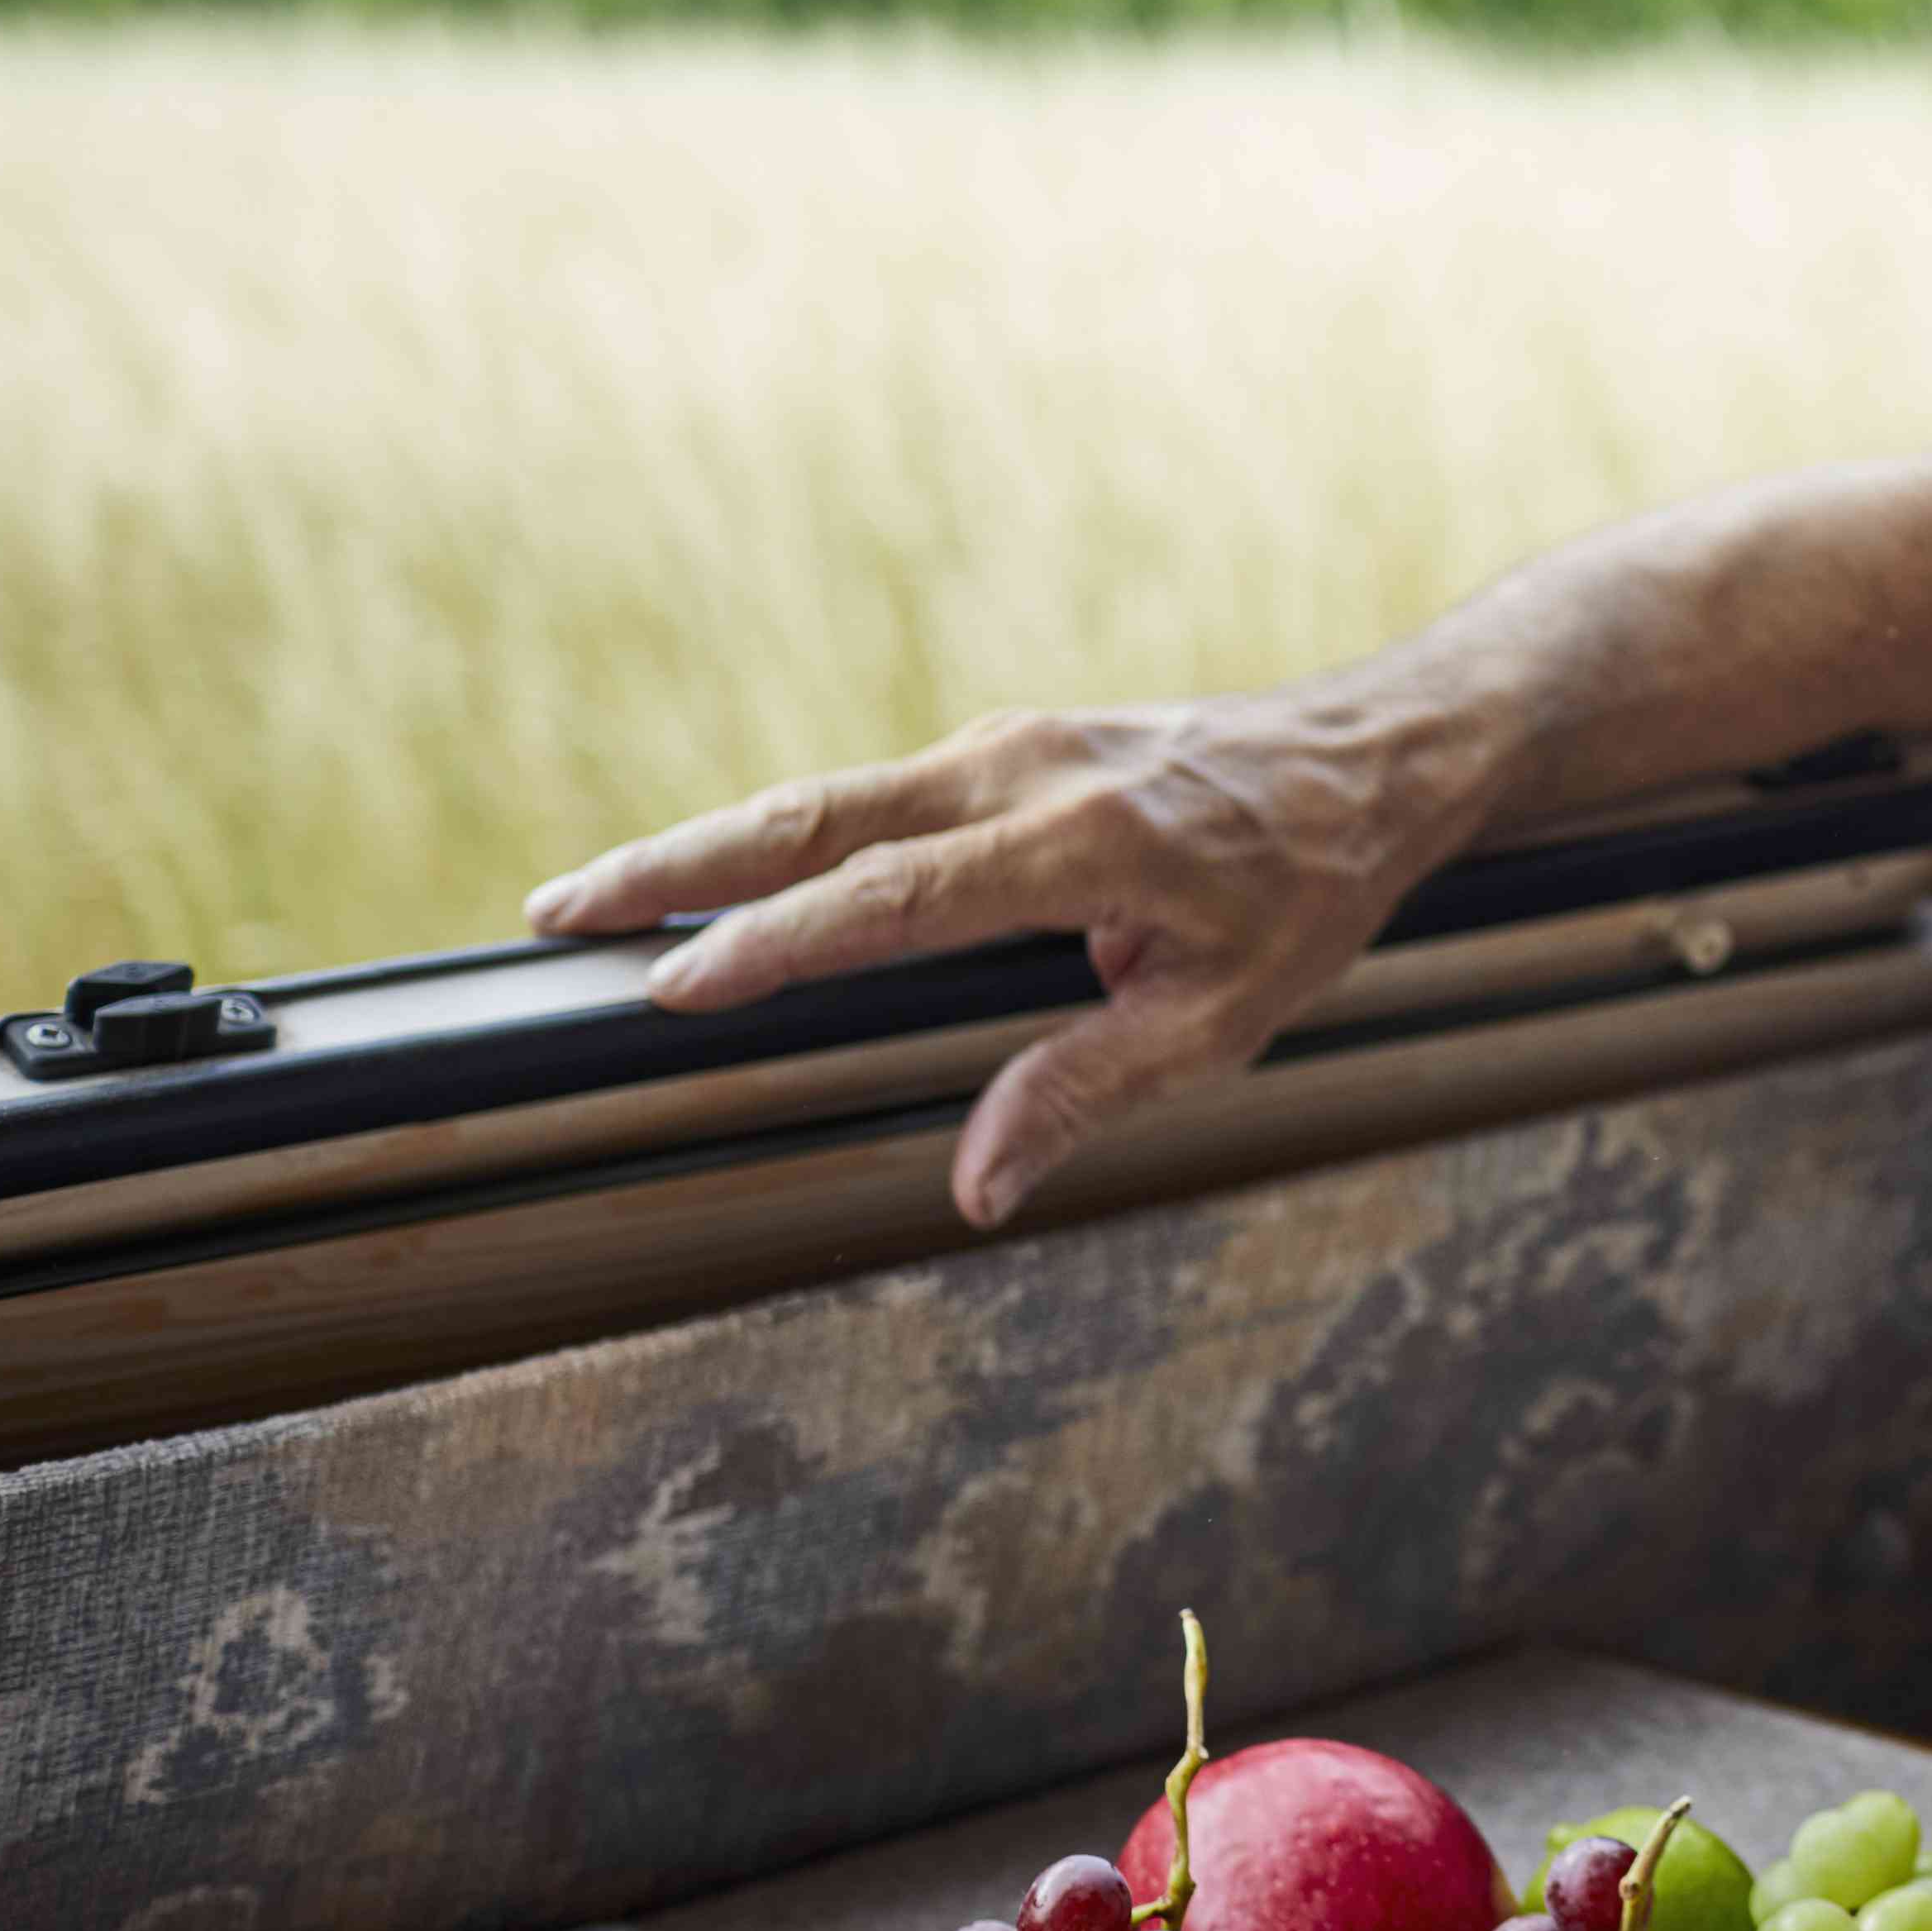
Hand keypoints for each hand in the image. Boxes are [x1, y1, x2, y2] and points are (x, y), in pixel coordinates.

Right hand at [522, 683, 1502, 1229]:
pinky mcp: (1012, 745)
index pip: (888, 898)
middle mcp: (1024, 772)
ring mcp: (1012, 745)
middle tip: (557, 915)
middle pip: (814, 815)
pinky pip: (878, 796)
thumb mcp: (1229, 1015)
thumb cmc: (1311, 891)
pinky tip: (724, 884)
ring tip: (598, 900)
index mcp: (1077, 841)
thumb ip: (1092, 1090)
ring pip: (831, 796)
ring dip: (711, 846)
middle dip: (677, 865)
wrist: (1374, 756)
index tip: (673, 987)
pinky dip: (787, 835)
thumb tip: (974, 1185)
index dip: (776, 945)